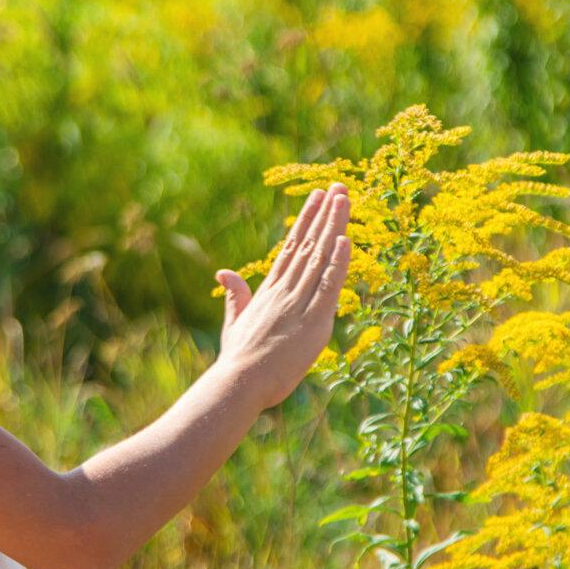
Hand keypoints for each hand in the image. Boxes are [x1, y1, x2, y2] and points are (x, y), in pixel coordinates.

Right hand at [214, 182, 351, 409]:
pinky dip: (338, 263)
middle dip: (325, 214)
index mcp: (269, 290)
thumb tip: (223, 271)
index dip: (306, 221)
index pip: (292, 247)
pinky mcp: (313, 323)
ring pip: (320, 257)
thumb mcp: (234, 321)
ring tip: (343, 198)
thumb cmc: (238, 359)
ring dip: (334, 226)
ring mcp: (299, 304)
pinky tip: (346, 239)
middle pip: (309, 244)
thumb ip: (235, 295)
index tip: (317, 197)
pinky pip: (329, 287)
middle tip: (338, 186)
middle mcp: (285, 291)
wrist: (239, 383)